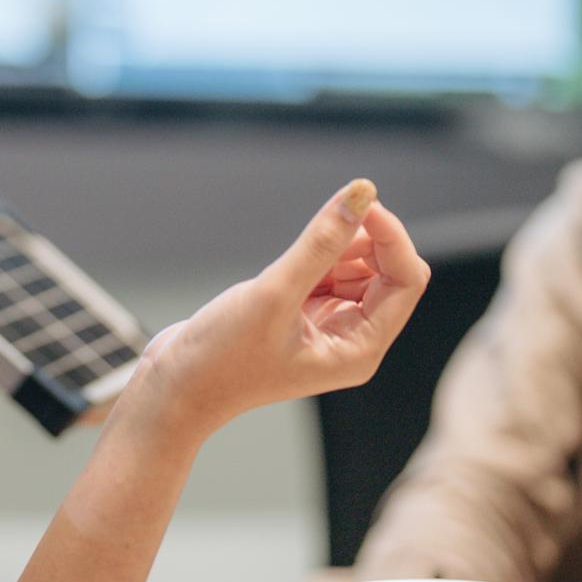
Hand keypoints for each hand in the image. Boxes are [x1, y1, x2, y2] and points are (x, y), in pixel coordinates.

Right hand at [135, 180, 428, 437]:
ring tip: (292, 259)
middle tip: (322, 224)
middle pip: (387, 273)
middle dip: (363, 242)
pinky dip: (315, 258)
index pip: (406, 281)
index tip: (362, 202)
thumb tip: (362, 193)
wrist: (175, 387)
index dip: (391, 237)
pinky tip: (283, 268)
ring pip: (356, 270)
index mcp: (360, 349)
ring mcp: (327, 329)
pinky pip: (327, 275)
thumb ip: (321, 241)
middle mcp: (352, 341)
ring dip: (336, 248)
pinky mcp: (300, 317)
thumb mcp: (274, 293)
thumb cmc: (222, 357)